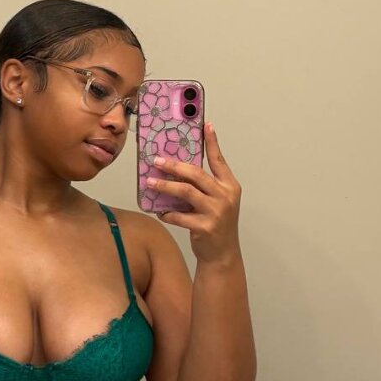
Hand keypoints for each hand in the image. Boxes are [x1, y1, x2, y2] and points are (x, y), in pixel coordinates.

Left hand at [145, 122, 242, 264]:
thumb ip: (205, 186)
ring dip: (165, 186)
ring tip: (150, 182)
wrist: (222, 255)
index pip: (219, 160)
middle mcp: (225, 196)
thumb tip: (179, 169)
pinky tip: (159, 211)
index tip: (205, 125)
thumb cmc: (217, 225)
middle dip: (174, 165)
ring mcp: (216, 212)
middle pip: (197, 174)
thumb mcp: (217, 202)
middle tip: (157, 160)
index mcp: (230, 186)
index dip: (212, 142)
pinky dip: (167, 213)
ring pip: (186, 192)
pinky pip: (179, 216)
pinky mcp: (205, 227)